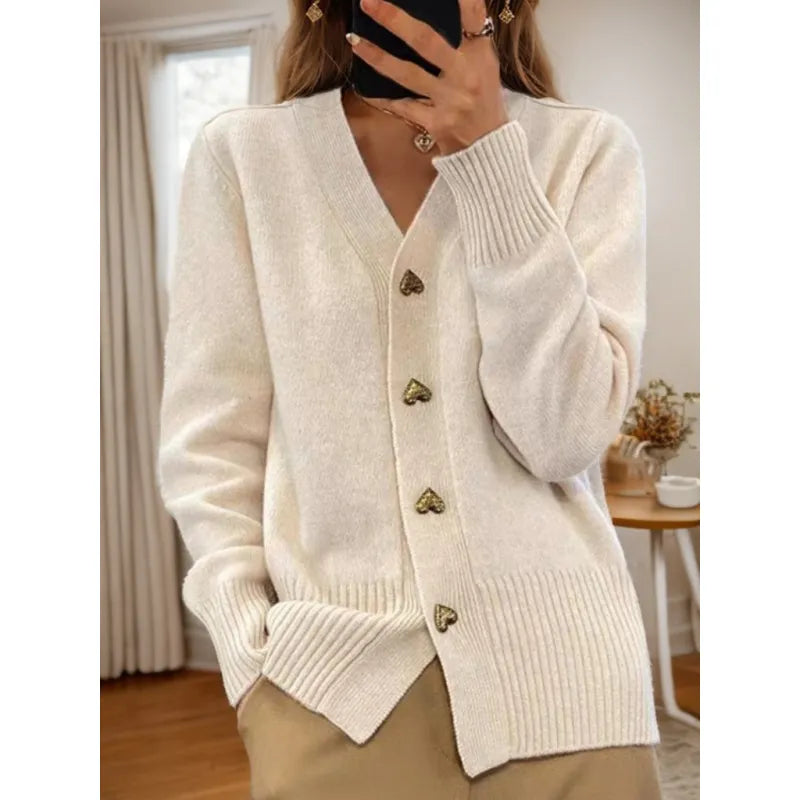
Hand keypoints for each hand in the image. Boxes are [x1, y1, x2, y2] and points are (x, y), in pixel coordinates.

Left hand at [347, 0, 509, 155]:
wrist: (489, 148)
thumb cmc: (484, 101)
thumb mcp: (485, 65)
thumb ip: (467, 38)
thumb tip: (449, 6)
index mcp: (480, 55)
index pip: (472, 14)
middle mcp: (465, 75)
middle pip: (426, 41)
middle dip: (394, 20)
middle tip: (368, 2)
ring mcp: (449, 101)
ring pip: (407, 74)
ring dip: (377, 57)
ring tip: (354, 40)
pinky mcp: (436, 123)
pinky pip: (403, 107)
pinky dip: (383, 97)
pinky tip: (364, 86)